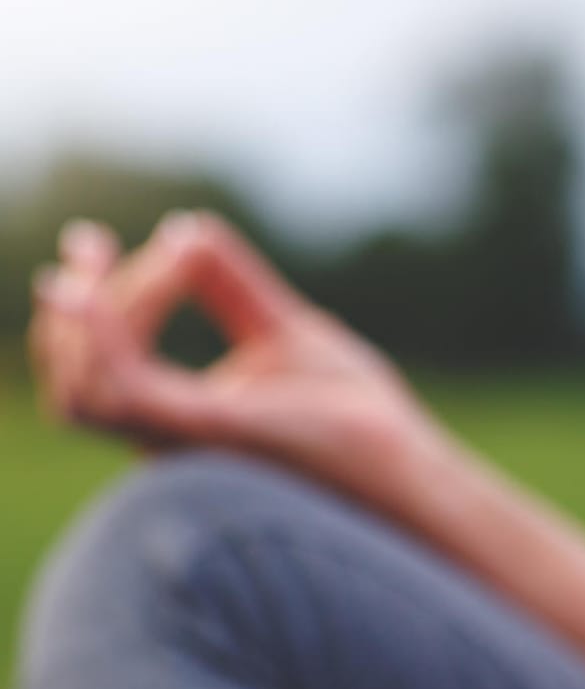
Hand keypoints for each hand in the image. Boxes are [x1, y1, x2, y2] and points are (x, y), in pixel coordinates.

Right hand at [29, 212, 446, 519]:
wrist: (407, 461)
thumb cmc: (355, 412)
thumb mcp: (284, 329)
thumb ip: (232, 284)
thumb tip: (187, 228)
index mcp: (180, 420)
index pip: (106, 364)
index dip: (92, 306)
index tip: (95, 240)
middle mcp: (168, 440)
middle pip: (76, 378)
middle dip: (72, 311)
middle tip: (83, 243)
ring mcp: (184, 443)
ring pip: (88, 385)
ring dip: (88, 316)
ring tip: (97, 256)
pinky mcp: (211, 434)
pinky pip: (126, 391)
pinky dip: (105, 338)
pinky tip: (94, 292)